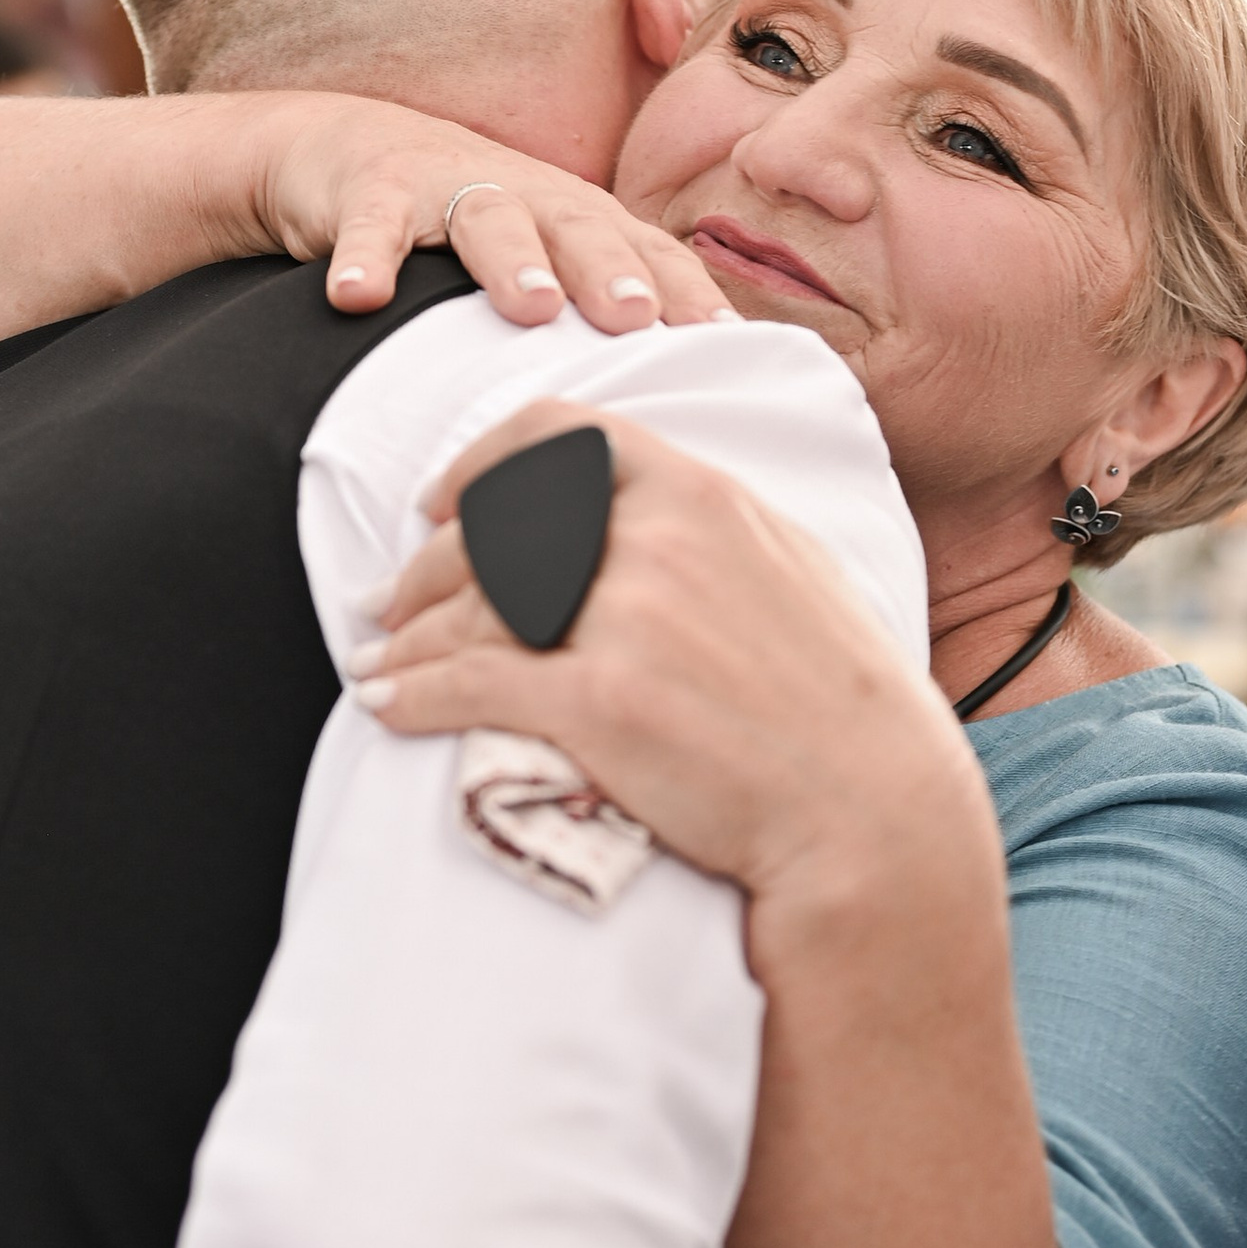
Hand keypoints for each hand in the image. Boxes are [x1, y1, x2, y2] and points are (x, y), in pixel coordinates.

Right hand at [251, 95, 725, 336]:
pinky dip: (364, 258)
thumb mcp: (542, 256)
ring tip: (533, 306)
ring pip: (489, 219)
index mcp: (578, 218)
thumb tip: (669, 401)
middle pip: (578, 229)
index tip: (723, 344)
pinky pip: (370, 227)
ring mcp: (448, 187)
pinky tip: (358, 298)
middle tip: (635, 317)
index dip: (684, 293)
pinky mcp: (374, 192)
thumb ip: (592, 315)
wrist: (356, 147)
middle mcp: (526, 195)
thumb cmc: (471, 222)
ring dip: (513, 260)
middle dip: (610, 272)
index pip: (646, 252)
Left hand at [355, 400, 993, 928]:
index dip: (482, 462)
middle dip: (426, 568)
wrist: (871, 811)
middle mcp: (655, 542)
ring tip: (375, 659)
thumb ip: (710, 528)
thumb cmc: (842, 703)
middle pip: (495, 529)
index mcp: (701, 496)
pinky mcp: (596, 703)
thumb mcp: (792, 571)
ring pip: (470, 610)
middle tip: (391, 602)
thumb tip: (642, 511)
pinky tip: (384, 705)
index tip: (442, 500)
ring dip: (405, 638)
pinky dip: (410, 695)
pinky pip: (467, 686)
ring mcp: (623, 621)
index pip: (561, 436)